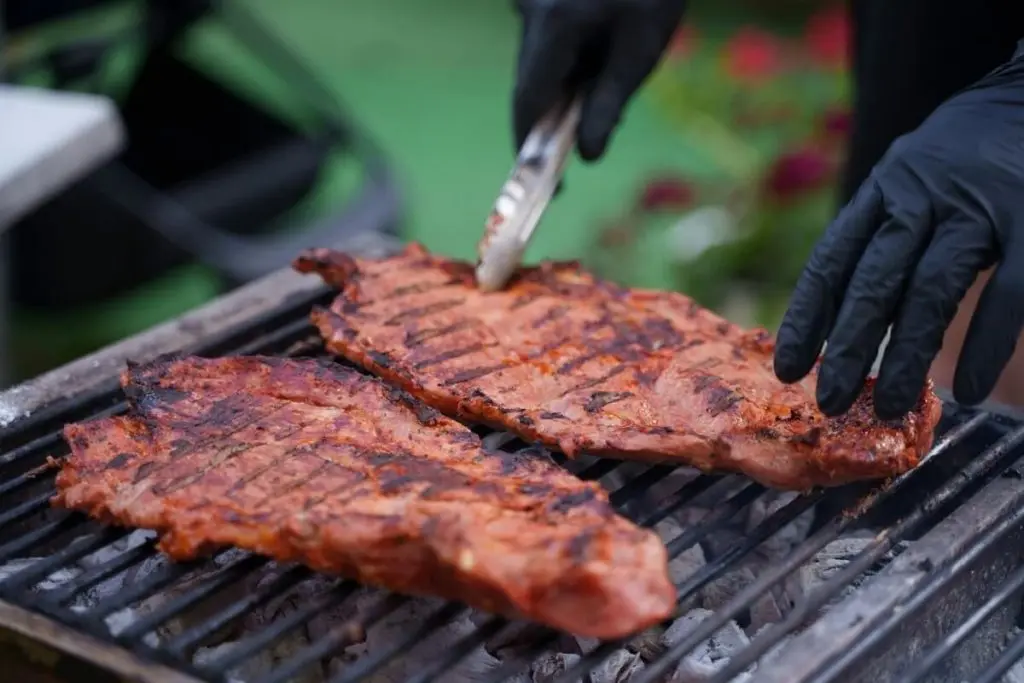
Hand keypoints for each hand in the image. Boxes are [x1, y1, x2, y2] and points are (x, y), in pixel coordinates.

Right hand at [512, 0, 685, 161]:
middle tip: (578, 150)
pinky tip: (596, 64)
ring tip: (600, 97)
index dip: (530, 147)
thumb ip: (609, 104)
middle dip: (550, 123)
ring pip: (536, 67)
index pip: (527, 102)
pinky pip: (545, 48)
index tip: (545, 184)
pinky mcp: (542, 1)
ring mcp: (533, 4)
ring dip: (560, 95)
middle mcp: (532, 13)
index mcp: (553, 26)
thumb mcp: (640, 50)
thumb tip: (587, 156)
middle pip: (528, 85)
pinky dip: (565, 71)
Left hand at [773, 43, 1023, 418]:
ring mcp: (977, 212)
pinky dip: (985, 346)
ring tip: (890, 407)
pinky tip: (968, 390)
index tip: (786, 368)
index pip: (831, 260)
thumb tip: (840, 320)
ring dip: (908, 355)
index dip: (805, 318)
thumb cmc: (960, 158)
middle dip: (848, 347)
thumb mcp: (907, 182)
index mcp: (882, 192)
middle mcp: (921, 199)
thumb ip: (880, 240)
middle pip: (873, 282)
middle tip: (828, 402)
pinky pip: (1007, 295)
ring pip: (930, 292)